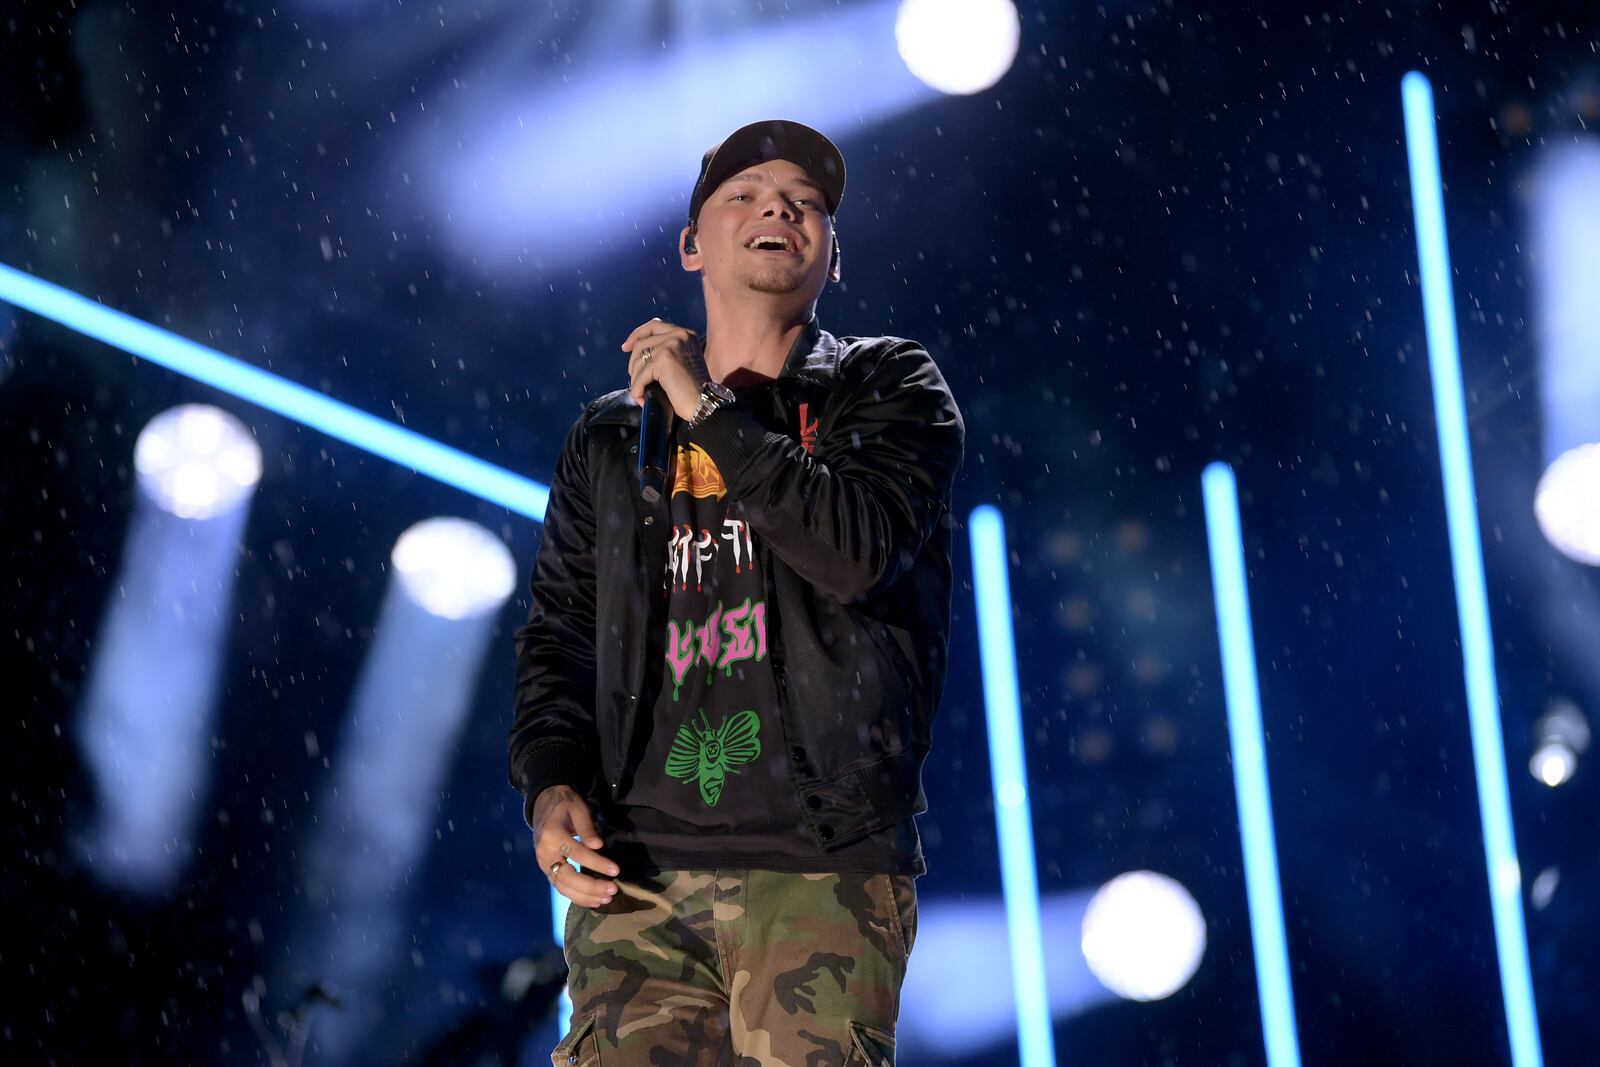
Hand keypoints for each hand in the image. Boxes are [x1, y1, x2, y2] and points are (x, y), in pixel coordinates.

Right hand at [531, 785, 618, 906]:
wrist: (544, 803)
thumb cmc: (565, 804)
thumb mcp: (578, 809)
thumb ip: (587, 828)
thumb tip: (598, 846)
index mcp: (552, 836)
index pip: (577, 854)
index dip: (597, 864)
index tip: (615, 870)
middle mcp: (545, 854)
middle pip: (567, 877)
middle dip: (591, 886)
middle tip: (612, 890)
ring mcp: (543, 864)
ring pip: (563, 887)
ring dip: (585, 896)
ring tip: (606, 899)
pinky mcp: (546, 870)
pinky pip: (560, 887)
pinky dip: (576, 896)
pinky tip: (593, 900)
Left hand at [622, 318, 708, 421]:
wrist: (704, 404)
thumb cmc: (693, 389)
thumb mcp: (681, 362)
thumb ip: (666, 350)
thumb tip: (637, 350)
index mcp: (685, 333)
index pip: (654, 325)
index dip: (636, 335)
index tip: (625, 347)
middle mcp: (679, 335)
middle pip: (642, 342)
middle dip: (633, 362)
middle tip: (633, 378)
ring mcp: (671, 345)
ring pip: (639, 360)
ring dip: (635, 379)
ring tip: (641, 392)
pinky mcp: (664, 360)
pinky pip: (641, 375)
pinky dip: (637, 389)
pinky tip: (642, 400)